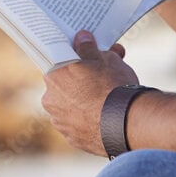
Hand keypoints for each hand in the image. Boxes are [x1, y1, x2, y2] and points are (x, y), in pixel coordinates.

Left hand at [41, 30, 137, 155]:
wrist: (125, 122)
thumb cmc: (112, 85)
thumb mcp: (104, 58)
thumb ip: (88, 47)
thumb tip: (82, 37)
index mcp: (54, 75)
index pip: (58, 61)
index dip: (73, 58)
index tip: (85, 55)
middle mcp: (50, 99)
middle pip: (64, 83)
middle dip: (80, 78)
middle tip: (101, 74)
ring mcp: (60, 121)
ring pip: (70, 104)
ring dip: (83, 99)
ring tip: (107, 96)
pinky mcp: (72, 138)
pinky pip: (78, 123)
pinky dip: (88, 118)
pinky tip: (105, 113)